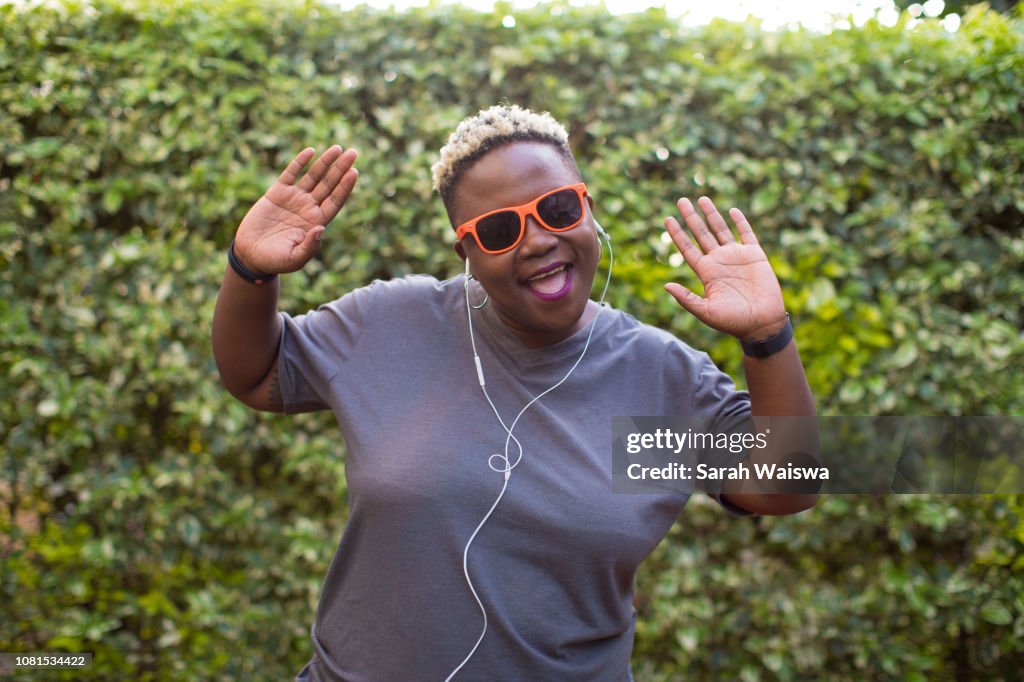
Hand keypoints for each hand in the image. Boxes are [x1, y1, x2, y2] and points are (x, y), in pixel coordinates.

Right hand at [234, 146, 358, 274]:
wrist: (251, 255)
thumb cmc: (275, 261)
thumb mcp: (295, 258)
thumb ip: (310, 246)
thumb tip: (321, 228)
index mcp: (317, 222)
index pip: (336, 201)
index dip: (345, 187)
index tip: (354, 172)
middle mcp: (309, 207)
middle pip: (329, 184)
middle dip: (341, 169)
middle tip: (354, 152)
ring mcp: (294, 199)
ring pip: (314, 176)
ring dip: (325, 162)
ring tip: (337, 148)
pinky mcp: (277, 193)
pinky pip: (291, 174)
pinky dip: (300, 162)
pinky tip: (310, 151)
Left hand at [663, 197, 786, 341]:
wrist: (762, 324)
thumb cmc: (733, 322)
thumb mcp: (706, 312)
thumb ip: (686, 299)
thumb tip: (666, 286)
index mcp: (706, 272)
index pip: (687, 248)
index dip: (677, 234)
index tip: (667, 219)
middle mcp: (719, 261)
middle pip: (701, 234)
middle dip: (691, 217)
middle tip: (680, 200)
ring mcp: (736, 256)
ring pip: (721, 229)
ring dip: (711, 214)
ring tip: (701, 198)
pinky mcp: (755, 255)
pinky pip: (746, 234)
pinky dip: (740, 222)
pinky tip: (732, 210)